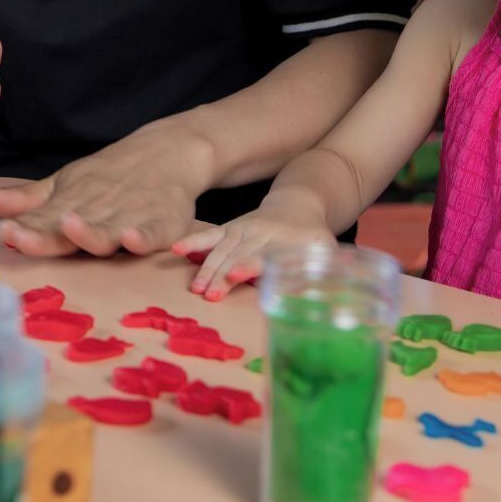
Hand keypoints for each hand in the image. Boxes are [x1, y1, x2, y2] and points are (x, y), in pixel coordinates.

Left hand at [0, 124, 212, 258]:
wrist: (168, 150)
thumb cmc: (108, 176)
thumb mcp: (62, 184)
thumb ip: (23, 200)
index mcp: (71, 205)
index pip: (42, 222)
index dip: (23, 230)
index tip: (2, 230)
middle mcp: (96, 212)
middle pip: (68, 230)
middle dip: (44, 235)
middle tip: (20, 236)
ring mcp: (128, 217)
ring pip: (106, 232)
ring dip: (88, 232)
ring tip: (69, 226)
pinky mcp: (162, 223)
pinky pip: (152, 233)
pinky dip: (143, 237)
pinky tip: (131, 238)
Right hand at [172, 193, 334, 300]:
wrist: (297, 204)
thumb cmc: (311, 235)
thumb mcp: (325, 250)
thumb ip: (322, 272)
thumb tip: (320, 297)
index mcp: (282, 241)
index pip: (263, 255)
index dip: (249, 265)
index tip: (235, 275)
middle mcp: (258, 234)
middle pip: (237, 256)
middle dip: (221, 275)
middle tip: (209, 295)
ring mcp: (241, 230)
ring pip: (220, 249)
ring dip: (206, 268)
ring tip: (195, 287)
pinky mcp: (229, 228)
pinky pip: (209, 234)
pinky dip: (193, 241)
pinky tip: (176, 249)